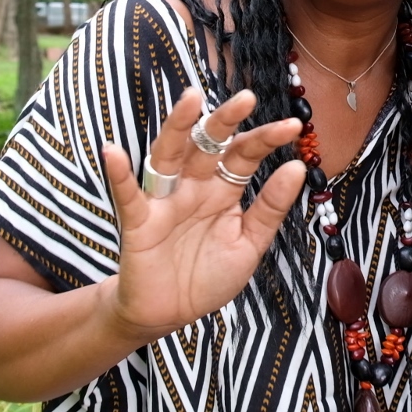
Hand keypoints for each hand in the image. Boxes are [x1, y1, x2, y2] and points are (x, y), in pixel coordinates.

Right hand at [98, 87, 304, 342]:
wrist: (170, 314)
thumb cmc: (208, 275)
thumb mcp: (249, 243)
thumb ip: (270, 208)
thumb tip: (297, 167)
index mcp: (223, 189)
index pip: (244, 155)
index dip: (266, 139)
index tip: (293, 126)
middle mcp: (194, 186)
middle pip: (209, 145)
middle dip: (225, 121)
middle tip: (246, 98)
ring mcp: (165, 200)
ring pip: (170, 155)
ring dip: (178, 127)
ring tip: (190, 99)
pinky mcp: (139, 222)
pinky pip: (129, 195)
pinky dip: (119, 174)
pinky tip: (114, 152)